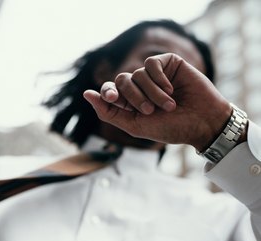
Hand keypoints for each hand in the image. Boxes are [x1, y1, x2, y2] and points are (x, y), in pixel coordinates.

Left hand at [83, 53, 231, 151]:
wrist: (202, 122)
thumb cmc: (170, 128)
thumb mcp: (135, 125)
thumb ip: (109, 112)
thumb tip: (86, 94)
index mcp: (130, 103)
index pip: (109, 91)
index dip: (108, 93)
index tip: (112, 97)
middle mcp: (140, 87)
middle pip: (122, 80)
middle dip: (133, 96)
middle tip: (149, 110)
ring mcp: (154, 75)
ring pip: (138, 73)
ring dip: (152, 92)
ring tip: (169, 105)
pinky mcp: (168, 64)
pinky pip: (152, 63)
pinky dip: (159, 78)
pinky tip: (171, 89)